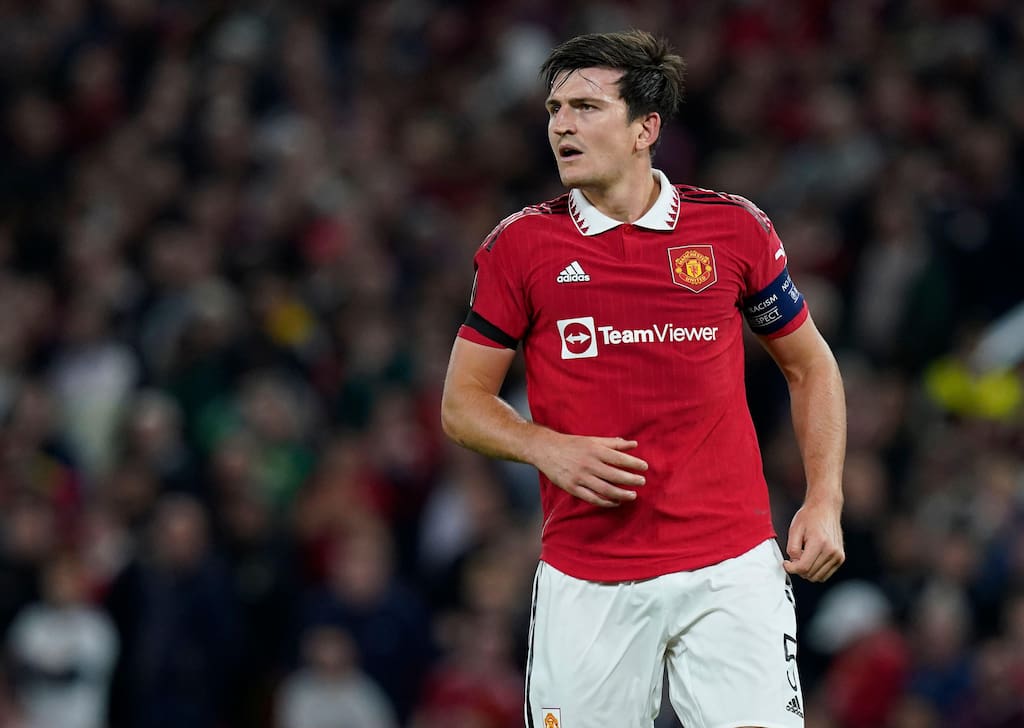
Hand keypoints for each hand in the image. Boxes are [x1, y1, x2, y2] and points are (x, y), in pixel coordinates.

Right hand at [532, 433, 647, 507]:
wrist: (546, 450)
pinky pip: (592, 498)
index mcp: (594, 450)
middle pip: (615, 475)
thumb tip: (633, 444)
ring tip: (633, 495)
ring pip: (605, 489)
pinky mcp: (573, 488)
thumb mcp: (593, 440)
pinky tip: (616, 502)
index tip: (645, 467)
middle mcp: (588, 464)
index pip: (619, 458)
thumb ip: (613, 443)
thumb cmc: (572, 444)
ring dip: (621, 494)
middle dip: (631, 480)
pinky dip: (606, 502)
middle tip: (642, 482)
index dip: (634, 463)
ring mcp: (580, 478)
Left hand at [783, 499, 843, 581]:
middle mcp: (832, 551)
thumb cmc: (810, 516)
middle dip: (799, 569)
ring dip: (808, 571)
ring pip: (819, 577)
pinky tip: (812, 559)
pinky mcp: (840, 558)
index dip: (791, 568)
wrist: (825, 508)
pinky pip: (826, 574)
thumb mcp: (794, 530)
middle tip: (795, 558)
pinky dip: (816, 570)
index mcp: (819, 543)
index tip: (786, 564)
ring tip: (804, 557)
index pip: (803, 568)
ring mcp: (838, 555)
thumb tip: (794, 563)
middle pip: (811, 574)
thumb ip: (792, 549)